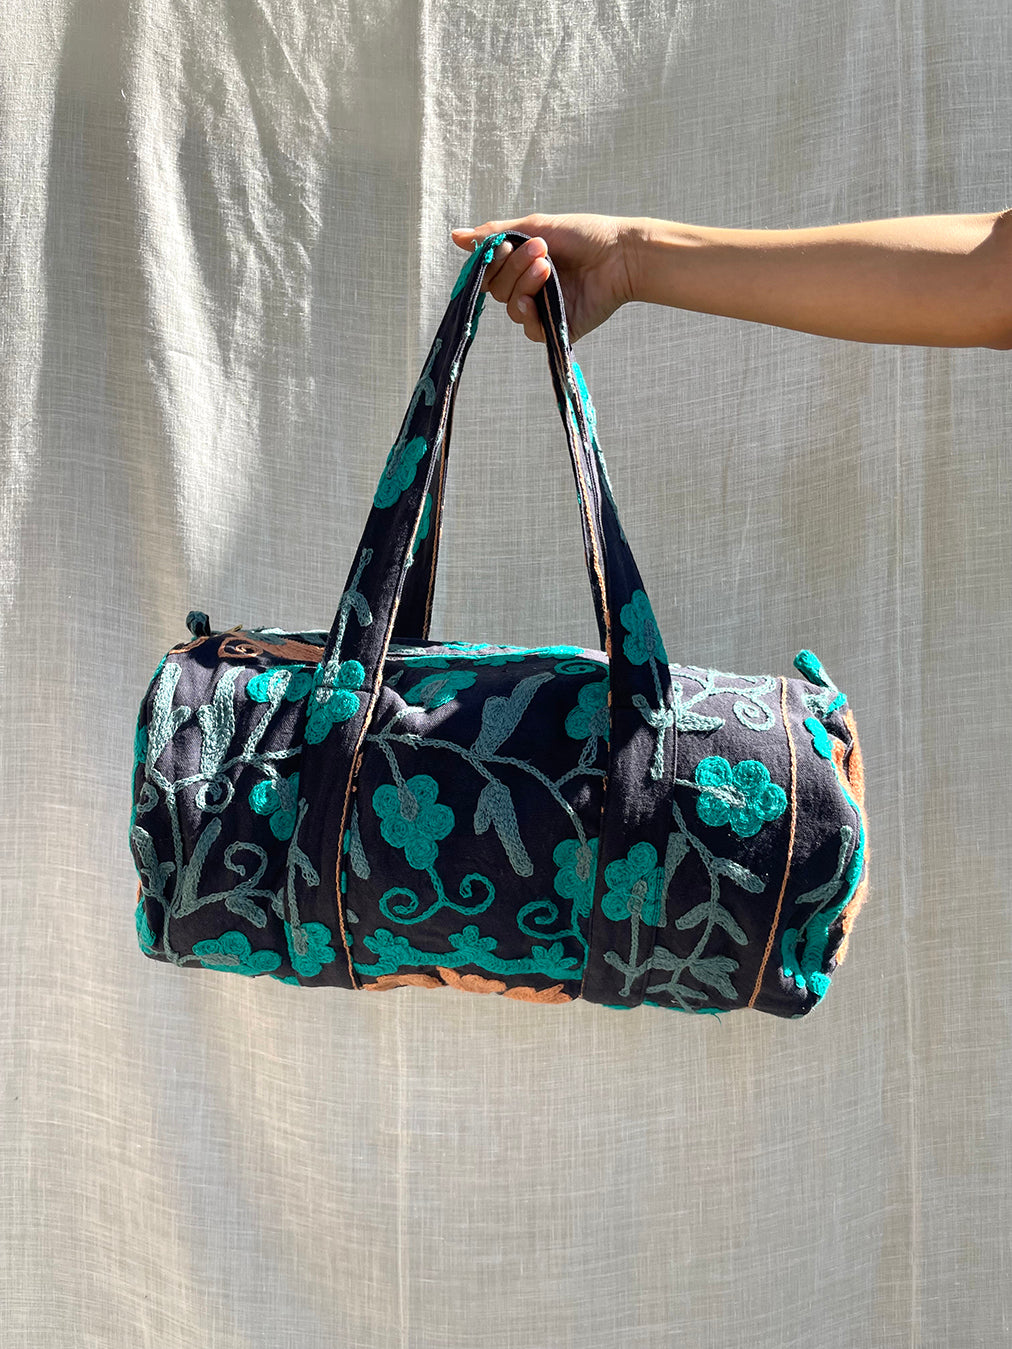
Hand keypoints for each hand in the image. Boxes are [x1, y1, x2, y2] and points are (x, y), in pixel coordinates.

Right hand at [450, 212, 635, 343]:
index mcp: (522, 268)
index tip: (507, 244)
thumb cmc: (583, 236)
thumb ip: (494, 234)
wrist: (619, 254)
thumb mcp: (534, 227)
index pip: (488, 274)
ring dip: (525, 284)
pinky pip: (530, 330)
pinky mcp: (557, 329)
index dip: (492, 262)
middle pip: (497, 291)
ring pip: (512, 308)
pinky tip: (544, 294)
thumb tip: (456, 237)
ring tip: (548, 266)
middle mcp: (529, 291)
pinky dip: (532, 312)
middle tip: (541, 249)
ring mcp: (543, 311)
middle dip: (514, 268)